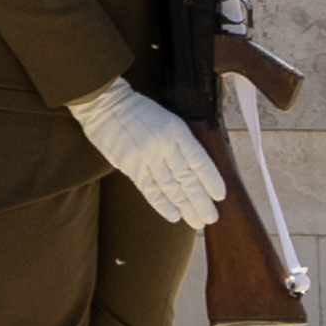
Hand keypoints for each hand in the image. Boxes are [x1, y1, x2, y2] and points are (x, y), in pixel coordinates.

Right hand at [70, 83, 227, 230]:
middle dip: (201, 201)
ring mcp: (145, 157)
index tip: (220, 196)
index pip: (199, 161)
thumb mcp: (167, 118)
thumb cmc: (138, 110)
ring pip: (170, 188)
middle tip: (211, 217)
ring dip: (185, 207)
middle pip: (187, 179)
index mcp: (176, 130)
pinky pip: (149, 189)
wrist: (105, 103)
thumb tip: (194, 168)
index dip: (211, 181)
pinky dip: (162, 204)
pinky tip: (174, 216)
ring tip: (197, 221)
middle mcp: (163, 145)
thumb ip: (179, 141)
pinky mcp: (129, 165)